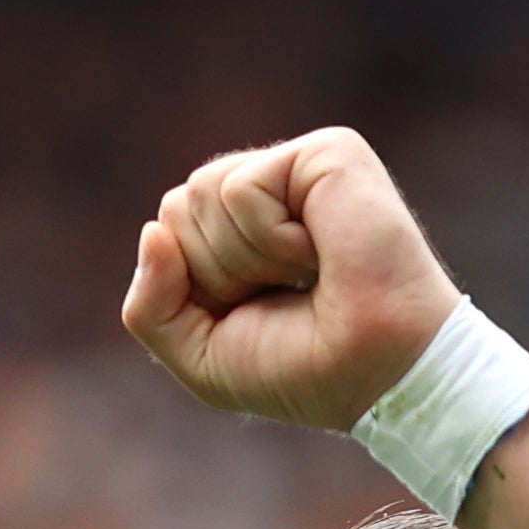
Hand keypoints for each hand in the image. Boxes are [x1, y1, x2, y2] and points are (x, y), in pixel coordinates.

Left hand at [120, 128, 461, 432]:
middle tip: (283, 295)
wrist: (378, 374)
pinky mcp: (326, 153)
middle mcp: (274, 191)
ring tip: (304, 274)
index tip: (257, 312)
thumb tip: (152, 231)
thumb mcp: (200, 356)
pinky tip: (319, 252)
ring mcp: (300, 168)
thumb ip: (150, 306)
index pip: (169, 228)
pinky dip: (268, 239)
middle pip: (178, 207)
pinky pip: (240, 189)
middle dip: (214, 272)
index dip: (195, 286)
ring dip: (242, 259)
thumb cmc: (304, 371)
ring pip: (200, 193)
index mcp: (246, 231)